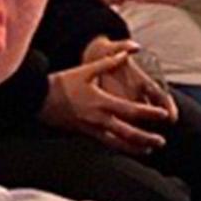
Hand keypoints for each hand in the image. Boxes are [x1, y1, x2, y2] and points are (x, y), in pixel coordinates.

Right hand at [44, 43, 176, 154]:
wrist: (37, 99)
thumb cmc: (62, 83)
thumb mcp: (86, 70)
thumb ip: (109, 61)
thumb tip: (130, 50)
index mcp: (101, 102)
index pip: (130, 110)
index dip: (148, 114)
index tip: (163, 116)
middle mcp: (98, 118)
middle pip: (126, 132)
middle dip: (145, 138)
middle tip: (161, 141)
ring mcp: (91, 128)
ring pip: (116, 142)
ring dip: (134, 147)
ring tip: (148, 150)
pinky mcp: (84, 133)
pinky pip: (105, 143)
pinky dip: (119, 147)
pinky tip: (128, 149)